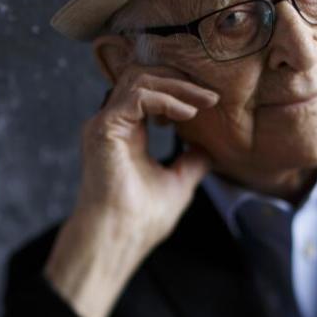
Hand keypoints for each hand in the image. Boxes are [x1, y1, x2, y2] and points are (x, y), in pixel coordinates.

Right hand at [43, 65, 219, 316]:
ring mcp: (105, 124)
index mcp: (126, 133)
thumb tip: (208, 150)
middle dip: (181, 82)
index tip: (210, 102)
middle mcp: (112, 124)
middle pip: (144, 77)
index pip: (149, 92)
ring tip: (204, 102)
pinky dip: (166, 99)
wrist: (118, 239)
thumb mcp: (178, 183)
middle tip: (211, 96)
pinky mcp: (104, 128)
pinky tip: (187, 113)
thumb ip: (190, 162)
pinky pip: (137, 95)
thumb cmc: (141, 221)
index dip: (180, 90)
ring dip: (177, 86)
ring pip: (140, 79)